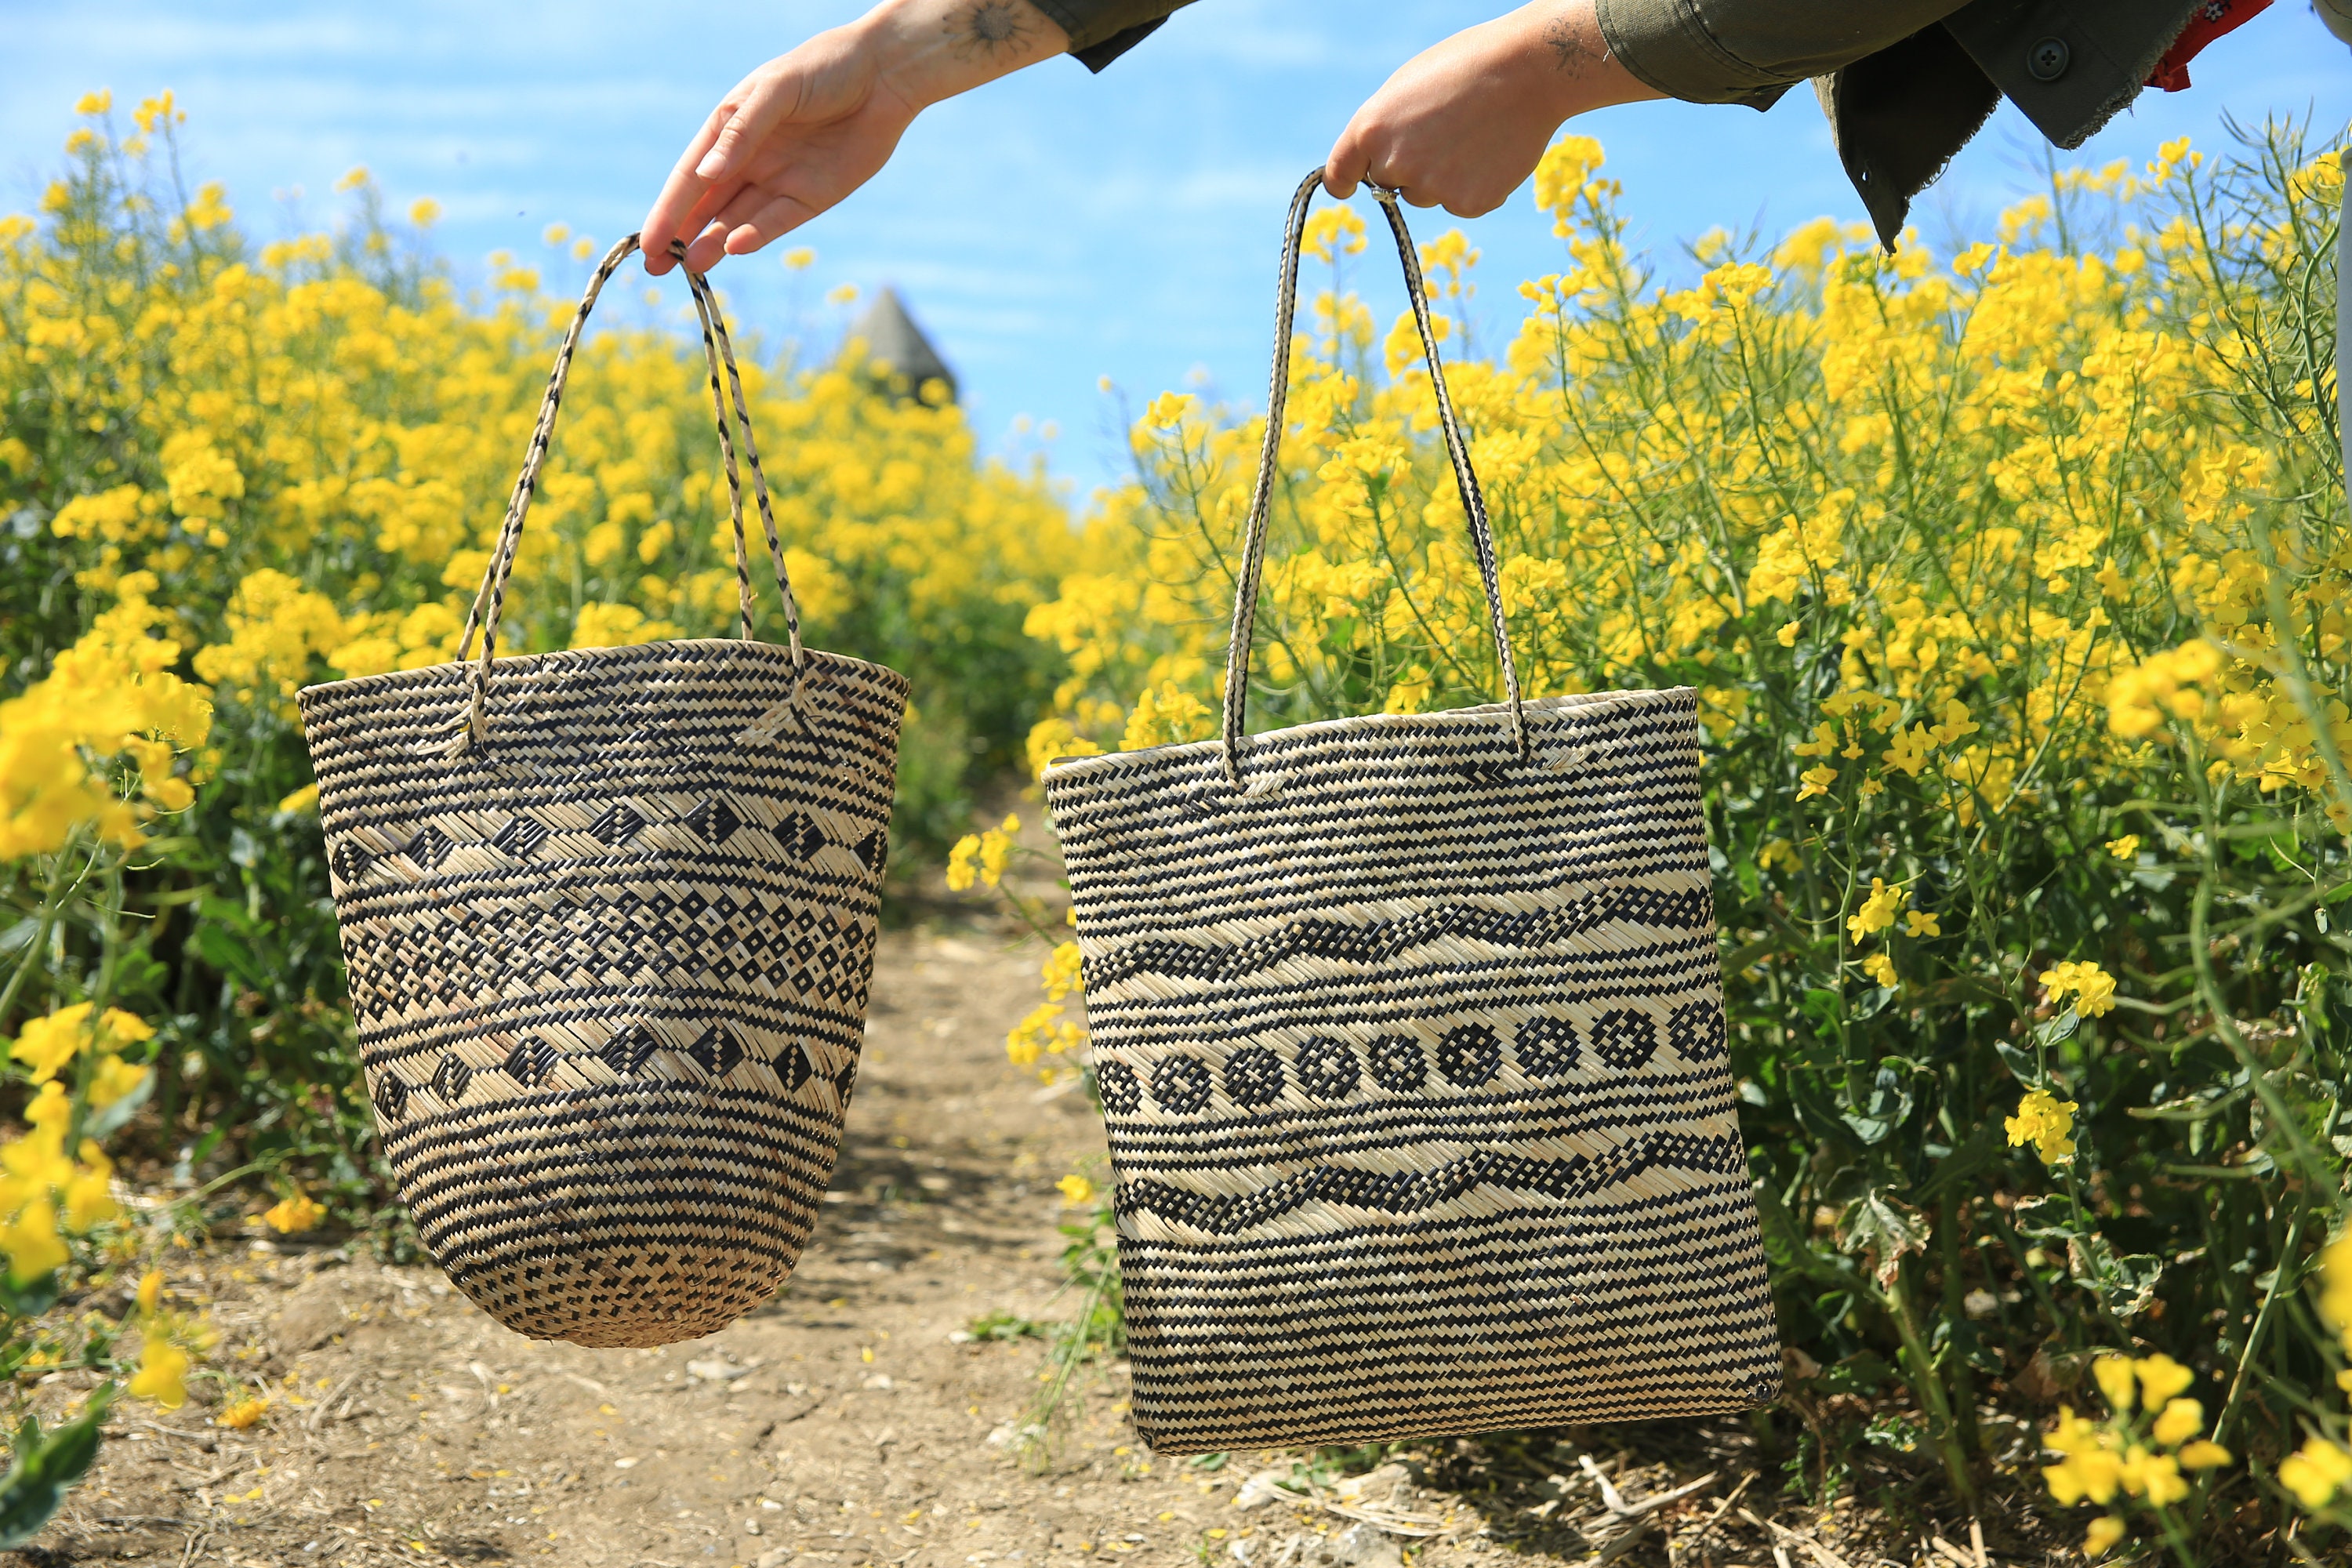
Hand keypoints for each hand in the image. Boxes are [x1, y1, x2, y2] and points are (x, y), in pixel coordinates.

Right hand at [643, 0, 1067, 274]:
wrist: (885, 76)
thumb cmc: (824, 69)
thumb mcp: (776, 90)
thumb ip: (742, 131)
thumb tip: (706, 174)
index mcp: (730, 128)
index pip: (690, 177)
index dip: (667, 210)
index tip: (647, 242)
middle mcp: (750, 159)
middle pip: (707, 207)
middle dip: (680, 237)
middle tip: (657, 269)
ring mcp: (780, 181)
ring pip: (738, 221)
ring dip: (713, 243)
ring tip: (691, 267)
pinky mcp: (812, 198)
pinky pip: (778, 221)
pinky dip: (757, 235)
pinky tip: (734, 247)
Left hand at [1324, 0, 1660, 215]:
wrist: (1529, 71)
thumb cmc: (1468, 66)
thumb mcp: (1408, 87)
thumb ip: (1385, 127)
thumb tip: (1376, 161)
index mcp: (1370, 129)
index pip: (1339, 174)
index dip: (1344, 182)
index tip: (1347, 188)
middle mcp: (1394, 164)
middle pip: (1389, 183)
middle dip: (1408, 166)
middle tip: (1445, 131)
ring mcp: (1430, 189)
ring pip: (1425, 195)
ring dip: (1442, 176)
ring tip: (1474, 135)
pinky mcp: (1467, 204)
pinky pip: (1461, 202)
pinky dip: (1474, 185)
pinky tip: (1493, 152)